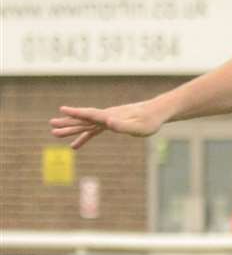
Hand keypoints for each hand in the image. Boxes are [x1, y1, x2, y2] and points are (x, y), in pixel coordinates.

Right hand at [49, 101, 164, 150]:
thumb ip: (122, 125)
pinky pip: (94, 132)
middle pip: (84, 120)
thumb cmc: (149, 122)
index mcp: (110, 116)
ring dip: (71, 129)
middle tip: (52, 126)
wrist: (156, 113)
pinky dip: (84, 137)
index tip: (62, 109)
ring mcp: (107, 120)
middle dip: (68, 123)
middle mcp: (106, 116)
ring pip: (86, 125)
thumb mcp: (138, 127)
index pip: (90, 114)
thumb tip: (107, 122)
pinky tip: (76, 145)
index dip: (77, 112)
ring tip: (55, 133)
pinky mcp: (111, 124)